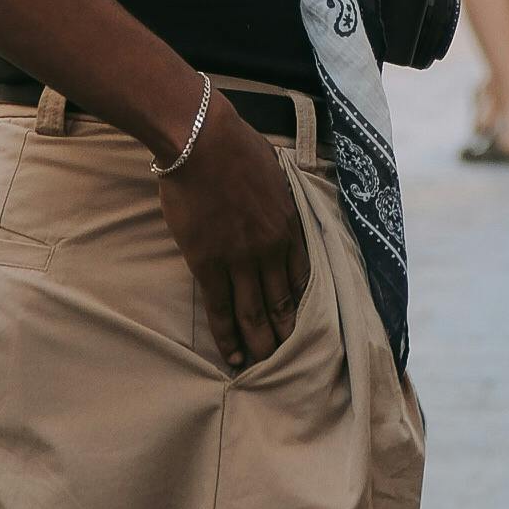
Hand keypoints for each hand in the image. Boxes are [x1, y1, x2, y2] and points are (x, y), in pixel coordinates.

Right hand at [154, 94, 311, 370]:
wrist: (203, 141)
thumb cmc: (236, 146)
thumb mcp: (274, 172)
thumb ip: (279, 197)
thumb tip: (277, 200)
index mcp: (289, 225)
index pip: (303, 277)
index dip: (303, 305)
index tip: (305, 324)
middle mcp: (270, 249)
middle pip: (283, 303)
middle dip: (286, 333)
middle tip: (289, 359)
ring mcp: (240, 259)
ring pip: (255, 314)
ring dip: (261, 343)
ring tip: (265, 368)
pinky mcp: (208, 264)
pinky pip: (221, 309)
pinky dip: (228, 336)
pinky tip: (234, 357)